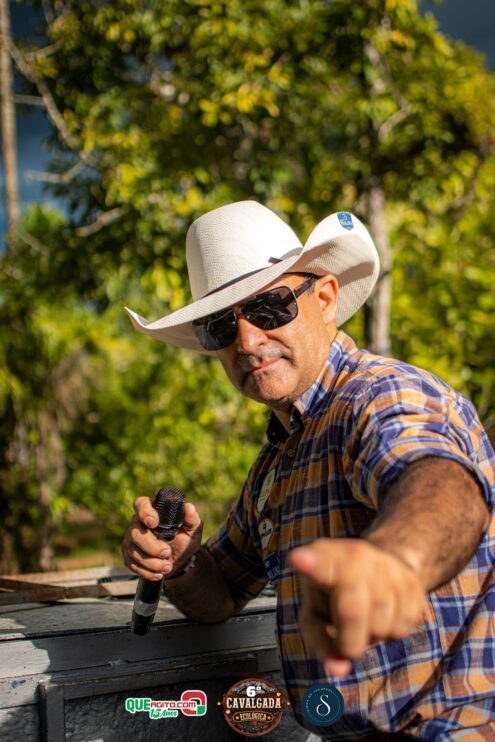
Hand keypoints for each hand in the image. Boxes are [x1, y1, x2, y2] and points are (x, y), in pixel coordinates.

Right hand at [121, 497, 202, 579]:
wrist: (179, 561)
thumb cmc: (184, 539)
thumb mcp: (192, 529)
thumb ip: (192, 518)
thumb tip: (188, 508)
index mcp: (153, 511)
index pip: (141, 504)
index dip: (145, 513)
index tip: (154, 523)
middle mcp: (138, 524)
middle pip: (135, 533)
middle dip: (152, 547)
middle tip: (167, 553)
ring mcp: (131, 540)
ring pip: (133, 551)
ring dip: (152, 562)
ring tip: (167, 567)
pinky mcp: (128, 556)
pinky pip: (132, 565)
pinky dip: (147, 572)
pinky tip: (158, 574)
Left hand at [289, 539, 426, 676]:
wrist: (378, 567)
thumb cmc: (334, 594)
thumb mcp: (315, 613)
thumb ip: (319, 641)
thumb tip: (338, 671)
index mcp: (324, 560)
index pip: (318, 563)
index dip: (309, 563)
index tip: (298, 559)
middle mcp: (356, 556)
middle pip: (353, 611)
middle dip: (348, 642)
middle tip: (345, 645)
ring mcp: (387, 566)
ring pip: (380, 625)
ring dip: (371, 636)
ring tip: (364, 618)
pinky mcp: (412, 582)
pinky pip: (402, 628)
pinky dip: (391, 633)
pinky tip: (383, 614)